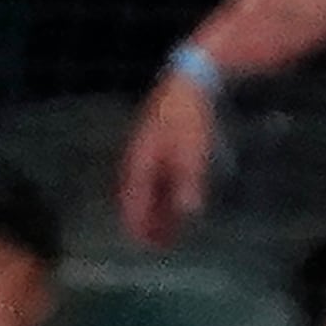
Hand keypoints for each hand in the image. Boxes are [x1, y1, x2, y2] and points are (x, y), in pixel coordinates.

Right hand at [119, 71, 218, 246]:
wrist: (192, 78)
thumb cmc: (189, 117)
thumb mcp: (192, 152)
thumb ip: (188, 183)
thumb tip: (189, 213)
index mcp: (139, 163)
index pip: (132, 203)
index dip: (138, 225)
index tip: (147, 246)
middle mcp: (137, 158)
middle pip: (136, 198)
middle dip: (146, 221)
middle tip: (158, 243)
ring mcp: (147, 148)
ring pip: (146, 187)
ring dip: (155, 207)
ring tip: (167, 225)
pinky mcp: (158, 140)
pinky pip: (155, 175)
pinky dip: (162, 191)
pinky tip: (174, 195)